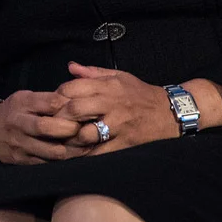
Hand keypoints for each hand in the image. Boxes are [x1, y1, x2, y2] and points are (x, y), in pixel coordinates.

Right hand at [0, 89, 87, 163]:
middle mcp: (19, 123)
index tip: (85, 109)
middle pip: (47, 127)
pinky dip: (66, 160)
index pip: (51, 102)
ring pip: (52, 151)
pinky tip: (77, 155)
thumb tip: (79, 102)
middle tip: (85, 128)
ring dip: (73, 149)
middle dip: (71, 129)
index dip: (71, 106)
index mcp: (22, 103)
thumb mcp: (26, 98)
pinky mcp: (25, 161)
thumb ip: (48, 99)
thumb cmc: (15, 112)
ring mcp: (21, 144)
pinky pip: (50, 163)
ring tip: (86, 144)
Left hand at [54, 63, 176, 152]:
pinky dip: (86, 154)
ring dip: (70, 138)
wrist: (170, 113)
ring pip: (86, 133)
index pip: (72, 88)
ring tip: (61, 139)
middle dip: (59, 117)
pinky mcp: (124, 143)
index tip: (52, 103)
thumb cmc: (140, 94)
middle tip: (51, 123)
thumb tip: (70, 67)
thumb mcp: (118, 77)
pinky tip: (77, 154)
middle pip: (75, 110)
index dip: (57, 96)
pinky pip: (100, 152)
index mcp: (108, 86)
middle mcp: (111, 104)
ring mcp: (118, 126)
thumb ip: (92, 73)